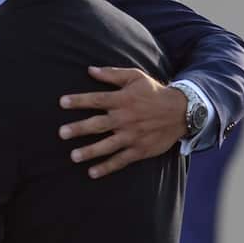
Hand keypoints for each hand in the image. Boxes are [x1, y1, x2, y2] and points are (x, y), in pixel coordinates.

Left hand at [58, 67, 186, 177]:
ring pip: (108, 145)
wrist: (181, 111)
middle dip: (79, 129)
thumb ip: (112, 74)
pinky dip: (107, 167)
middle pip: (98, 124)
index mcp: (122, 100)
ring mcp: (132, 136)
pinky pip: (121, 160)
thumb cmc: (153, 92)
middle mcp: (125, 119)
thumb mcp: (135, 77)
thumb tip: (89, 69)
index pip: (97, 100)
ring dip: (90, 151)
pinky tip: (92, 173)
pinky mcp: (139, 150)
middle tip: (62, 133)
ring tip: (73, 156)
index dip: (79, 101)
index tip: (62, 102)